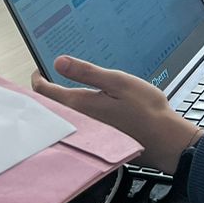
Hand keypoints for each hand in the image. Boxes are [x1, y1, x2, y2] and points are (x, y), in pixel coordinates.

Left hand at [31, 55, 203, 172]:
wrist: (164, 140)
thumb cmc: (145, 110)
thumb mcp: (117, 81)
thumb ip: (86, 72)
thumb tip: (58, 62)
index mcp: (79, 105)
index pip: (45, 93)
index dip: (38, 78)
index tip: (38, 69)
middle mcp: (77, 122)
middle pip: (50, 106)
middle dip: (47, 90)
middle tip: (50, 75)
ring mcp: (87, 133)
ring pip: (63, 116)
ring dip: (60, 102)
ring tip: (65, 87)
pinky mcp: (97, 139)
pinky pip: (76, 124)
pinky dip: (74, 113)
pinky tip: (86, 105)